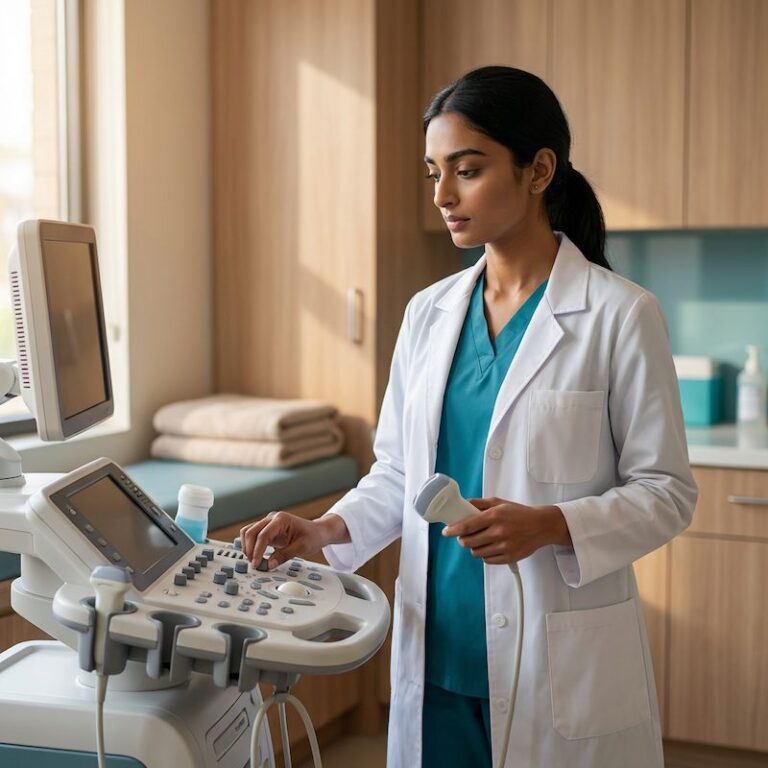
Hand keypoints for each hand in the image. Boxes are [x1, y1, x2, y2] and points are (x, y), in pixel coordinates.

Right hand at [240, 512, 348, 568]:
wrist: (318, 532)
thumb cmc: (313, 536)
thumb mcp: (302, 547)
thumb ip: (284, 555)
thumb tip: (268, 565)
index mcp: (281, 519)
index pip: (263, 535)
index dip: (257, 551)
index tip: (256, 564)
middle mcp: (272, 518)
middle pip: (251, 532)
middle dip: (249, 549)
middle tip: (254, 564)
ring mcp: (268, 523)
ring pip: (248, 532)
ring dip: (247, 547)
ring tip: (254, 561)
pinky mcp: (267, 530)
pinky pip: (253, 535)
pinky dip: (250, 545)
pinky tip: (255, 556)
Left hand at [441, 498, 569, 564]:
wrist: (541, 526)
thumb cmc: (520, 514)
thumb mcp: (499, 503)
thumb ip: (480, 504)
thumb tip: (464, 505)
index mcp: (494, 516)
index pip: (467, 526)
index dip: (453, 530)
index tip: (446, 532)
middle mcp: (499, 532)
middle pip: (469, 542)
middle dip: (463, 539)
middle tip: (465, 536)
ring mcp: (504, 546)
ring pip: (477, 553)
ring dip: (474, 547)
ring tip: (481, 540)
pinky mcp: (509, 557)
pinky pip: (488, 560)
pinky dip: (485, 555)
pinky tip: (490, 547)